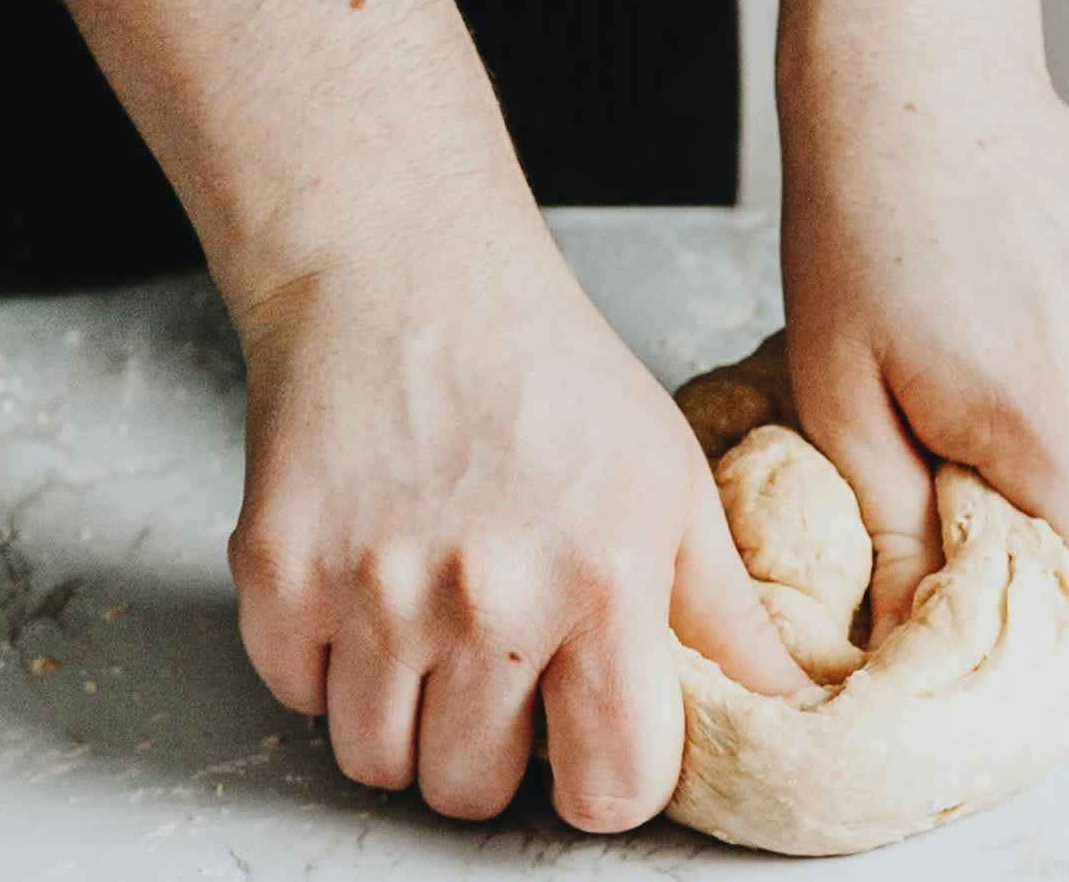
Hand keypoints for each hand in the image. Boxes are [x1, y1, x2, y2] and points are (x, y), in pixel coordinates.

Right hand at [223, 207, 805, 827]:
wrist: (406, 274)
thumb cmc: (548, 372)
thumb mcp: (671, 483)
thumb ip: (725, 614)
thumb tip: (791, 706)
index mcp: (604, 582)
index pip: (613, 788)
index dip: (608, 780)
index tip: (596, 743)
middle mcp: (487, 601)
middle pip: (473, 794)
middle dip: (493, 754)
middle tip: (504, 669)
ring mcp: (372, 591)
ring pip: (376, 761)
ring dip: (405, 720)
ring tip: (435, 632)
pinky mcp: (277, 573)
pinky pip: (296, 696)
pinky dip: (327, 664)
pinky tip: (370, 588)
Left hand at [780, 58, 1068, 687]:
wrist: (923, 79)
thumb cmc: (861, 231)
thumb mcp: (842, 402)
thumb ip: (895, 539)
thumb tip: (914, 642)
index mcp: (1066, 431)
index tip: (1001, 625)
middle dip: (1040, 530)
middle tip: (948, 465)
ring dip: (1065, 454)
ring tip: (981, 373)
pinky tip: (1028, 323)